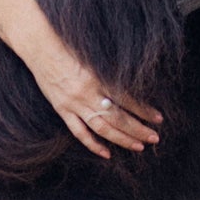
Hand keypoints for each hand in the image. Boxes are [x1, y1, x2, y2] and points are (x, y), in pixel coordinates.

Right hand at [32, 40, 161, 159]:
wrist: (41, 48)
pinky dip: (93, 145)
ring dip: (122, 139)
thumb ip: (110, 72)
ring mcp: (74, 104)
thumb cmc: (69, 46)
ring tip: (139, 146)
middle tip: (154, 138)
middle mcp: (87, 94)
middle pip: (118, 118)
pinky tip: (107, 153)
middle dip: (138, 130)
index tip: (158, 118)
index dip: (144, 111)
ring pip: (102, 128)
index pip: (127, 100)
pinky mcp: (62, 110)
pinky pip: (79, 132)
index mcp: (98, 78)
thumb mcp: (94, 56)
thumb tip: (133, 85)